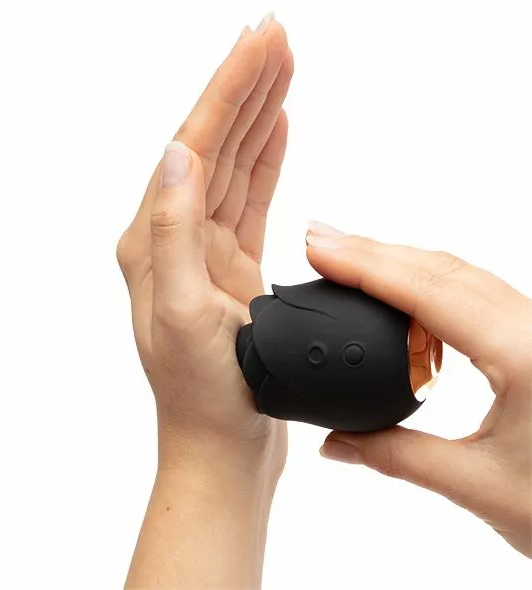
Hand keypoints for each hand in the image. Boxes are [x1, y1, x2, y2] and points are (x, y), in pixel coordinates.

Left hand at [117, 17, 291, 478]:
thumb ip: (174, 232)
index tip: (258, 43)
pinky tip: (276, 133)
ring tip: (281, 71)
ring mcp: (206, 252)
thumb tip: (176, 155)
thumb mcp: (183, 314)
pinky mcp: (235, 268)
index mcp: (154, 242)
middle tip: (275, 38)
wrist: (223, 444)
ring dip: (257, 117)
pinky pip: (251, 200)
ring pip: (235, 167)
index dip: (226, 91)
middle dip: (244, 89)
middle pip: (213, 146)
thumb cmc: (204, 396)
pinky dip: (265, 161)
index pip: (193, 147)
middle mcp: (175, 239)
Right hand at [306, 221, 531, 556]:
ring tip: (346, 259)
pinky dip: (425, 283)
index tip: (318, 250)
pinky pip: (473, 292)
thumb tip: (335, 444)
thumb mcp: (481, 488)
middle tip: (319, 240)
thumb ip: (399, 457)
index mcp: (524, 355)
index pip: (428, 291)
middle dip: (373, 250)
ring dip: (398, 262)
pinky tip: (397, 294)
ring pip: (459, 274)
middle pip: (441, 268)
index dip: (365, 265)